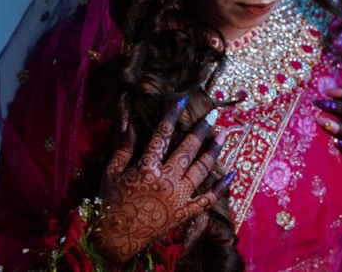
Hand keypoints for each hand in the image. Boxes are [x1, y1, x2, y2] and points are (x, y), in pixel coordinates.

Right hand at [92, 96, 230, 265]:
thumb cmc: (109, 203)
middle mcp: (166, 181)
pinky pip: (207, 200)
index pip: (162, 136)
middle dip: (201, 130)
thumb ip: (123, 147)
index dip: (172, 115)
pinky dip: (221, 187)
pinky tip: (232, 173)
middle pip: (187, 150)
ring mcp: (178, 198)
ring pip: (201, 170)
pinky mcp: (184, 214)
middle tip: (213, 115)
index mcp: (146, 169)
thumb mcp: (111, 172)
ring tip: (223, 135)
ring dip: (213, 151)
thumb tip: (130, 122)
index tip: (183, 100)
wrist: (113, 240)